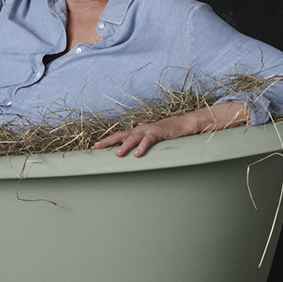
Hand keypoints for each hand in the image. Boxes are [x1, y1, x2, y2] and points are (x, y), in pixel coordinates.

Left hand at [92, 102, 250, 156]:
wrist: (187, 124)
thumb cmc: (170, 134)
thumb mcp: (154, 141)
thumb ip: (144, 146)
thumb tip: (134, 157)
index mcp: (138, 131)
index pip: (120, 136)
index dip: (107, 141)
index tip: (95, 147)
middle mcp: (141, 129)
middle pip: (121, 135)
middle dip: (107, 141)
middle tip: (95, 148)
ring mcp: (150, 130)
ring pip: (133, 138)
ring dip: (124, 146)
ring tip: (117, 155)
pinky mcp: (160, 132)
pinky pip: (149, 141)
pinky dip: (143, 147)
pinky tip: (138, 155)